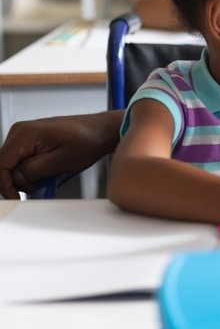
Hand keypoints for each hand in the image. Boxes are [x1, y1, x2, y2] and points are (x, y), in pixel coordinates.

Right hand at [0, 112, 120, 198]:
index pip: (1, 164)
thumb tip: (16, 180)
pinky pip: (23, 160)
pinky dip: (33, 170)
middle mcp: (20, 132)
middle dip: (19, 181)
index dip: (6, 185)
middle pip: (5, 165)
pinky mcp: (30, 140)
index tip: (16, 198)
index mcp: (25, 134)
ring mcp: (25, 135)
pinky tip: (49, 172)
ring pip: (13, 165)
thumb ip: (35, 171)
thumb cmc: (88, 140)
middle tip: (40, 187)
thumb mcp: (62, 160)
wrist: (101, 130)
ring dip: (28, 177)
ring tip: (50, 177)